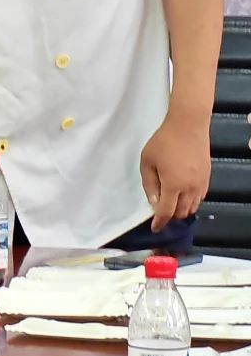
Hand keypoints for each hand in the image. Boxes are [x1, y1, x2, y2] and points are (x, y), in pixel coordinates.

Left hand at [139, 114, 210, 231]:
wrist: (188, 126)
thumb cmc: (163, 142)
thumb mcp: (147, 161)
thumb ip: (149, 184)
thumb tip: (153, 202)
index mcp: (173, 185)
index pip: (166, 212)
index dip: (160, 222)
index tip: (155, 228)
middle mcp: (190, 188)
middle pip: (181, 212)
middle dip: (170, 218)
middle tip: (160, 216)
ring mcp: (201, 183)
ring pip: (192, 207)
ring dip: (182, 211)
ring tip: (171, 208)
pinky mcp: (207, 178)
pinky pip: (200, 198)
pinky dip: (191, 203)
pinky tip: (183, 198)